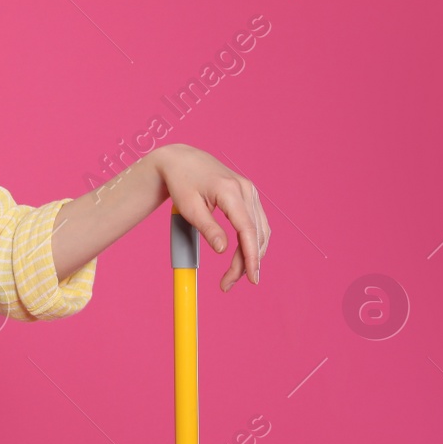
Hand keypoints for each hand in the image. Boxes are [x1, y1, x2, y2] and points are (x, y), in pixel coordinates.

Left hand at [153, 144, 270, 291]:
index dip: (250, 257)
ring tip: (234, 275)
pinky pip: (258, 222)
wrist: (181, 160)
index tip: (250, 278)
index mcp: (229, 191)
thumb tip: (222, 250)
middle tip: (228, 283)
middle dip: (246, 262)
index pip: (247, 230)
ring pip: (260, 230)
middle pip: (255, 234)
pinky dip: (253, 241)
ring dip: (252, 254)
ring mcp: (250, 190)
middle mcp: (245, 189)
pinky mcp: (249, 193)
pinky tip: (244, 255)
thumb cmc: (181, 182)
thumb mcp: (189, 207)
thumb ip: (207, 228)